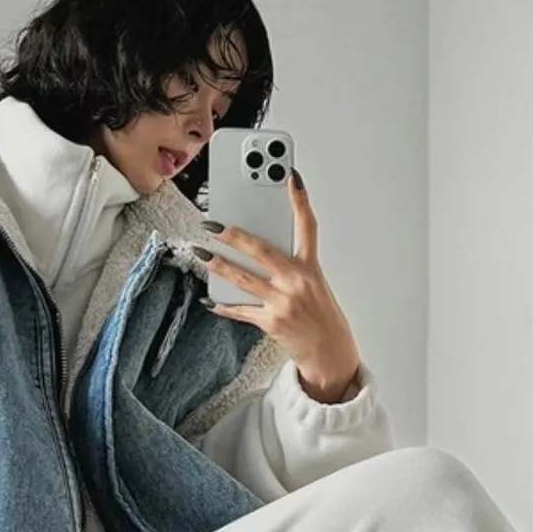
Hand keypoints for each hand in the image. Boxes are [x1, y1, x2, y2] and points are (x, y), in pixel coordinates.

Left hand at [198, 169, 361, 403]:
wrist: (331, 356)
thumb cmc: (322, 319)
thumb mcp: (315, 287)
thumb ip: (292, 268)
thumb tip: (260, 253)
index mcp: (311, 269)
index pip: (308, 227)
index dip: (300, 200)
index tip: (290, 176)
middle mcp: (297, 282)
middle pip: (261, 250)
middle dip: (234, 235)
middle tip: (213, 222)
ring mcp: (283, 303)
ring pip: (243, 279)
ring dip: (218, 265)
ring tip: (201, 253)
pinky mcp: (271, 322)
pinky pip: (241, 311)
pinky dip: (223, 306)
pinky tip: (209, 301)